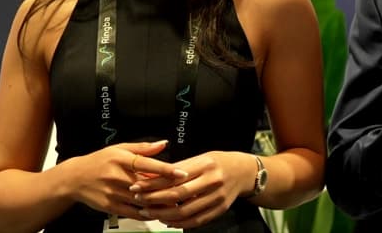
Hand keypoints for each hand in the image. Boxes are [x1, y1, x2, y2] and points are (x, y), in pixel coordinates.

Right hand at [65, 140, 176, 218]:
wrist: (74, 178)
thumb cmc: (99, 161)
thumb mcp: (119, 148)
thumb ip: (143, 148)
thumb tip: (163, 143)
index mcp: (121, 159)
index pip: (147, 164)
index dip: (166, 169)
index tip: (181, 173)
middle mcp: (117, 176)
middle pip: (147, 185)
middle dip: (166, 189)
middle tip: (184, 191)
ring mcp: (113, 192)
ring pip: (141, 200)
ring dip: (159, 203)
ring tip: (175, 203)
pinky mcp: (109, 206)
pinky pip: (132, 212)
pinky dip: (146, 213)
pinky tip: (157, 212)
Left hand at [128, 151, 253, 228]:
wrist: (244, 172)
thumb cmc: (219, 163)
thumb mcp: (200, 158)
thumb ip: (178, 168)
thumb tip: (151, 177)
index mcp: (205, 164)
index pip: (173, 176)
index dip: (152, 184)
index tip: (137, 187)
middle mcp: (212, 181)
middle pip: (177, 195)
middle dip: (154, 200)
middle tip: (140, 201)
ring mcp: (217, 197)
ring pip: (185, 211)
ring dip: (163, 214)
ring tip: (150, 212)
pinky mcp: (220, 209)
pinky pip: (196, 220)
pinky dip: (179, 223)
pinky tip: (167, 220)